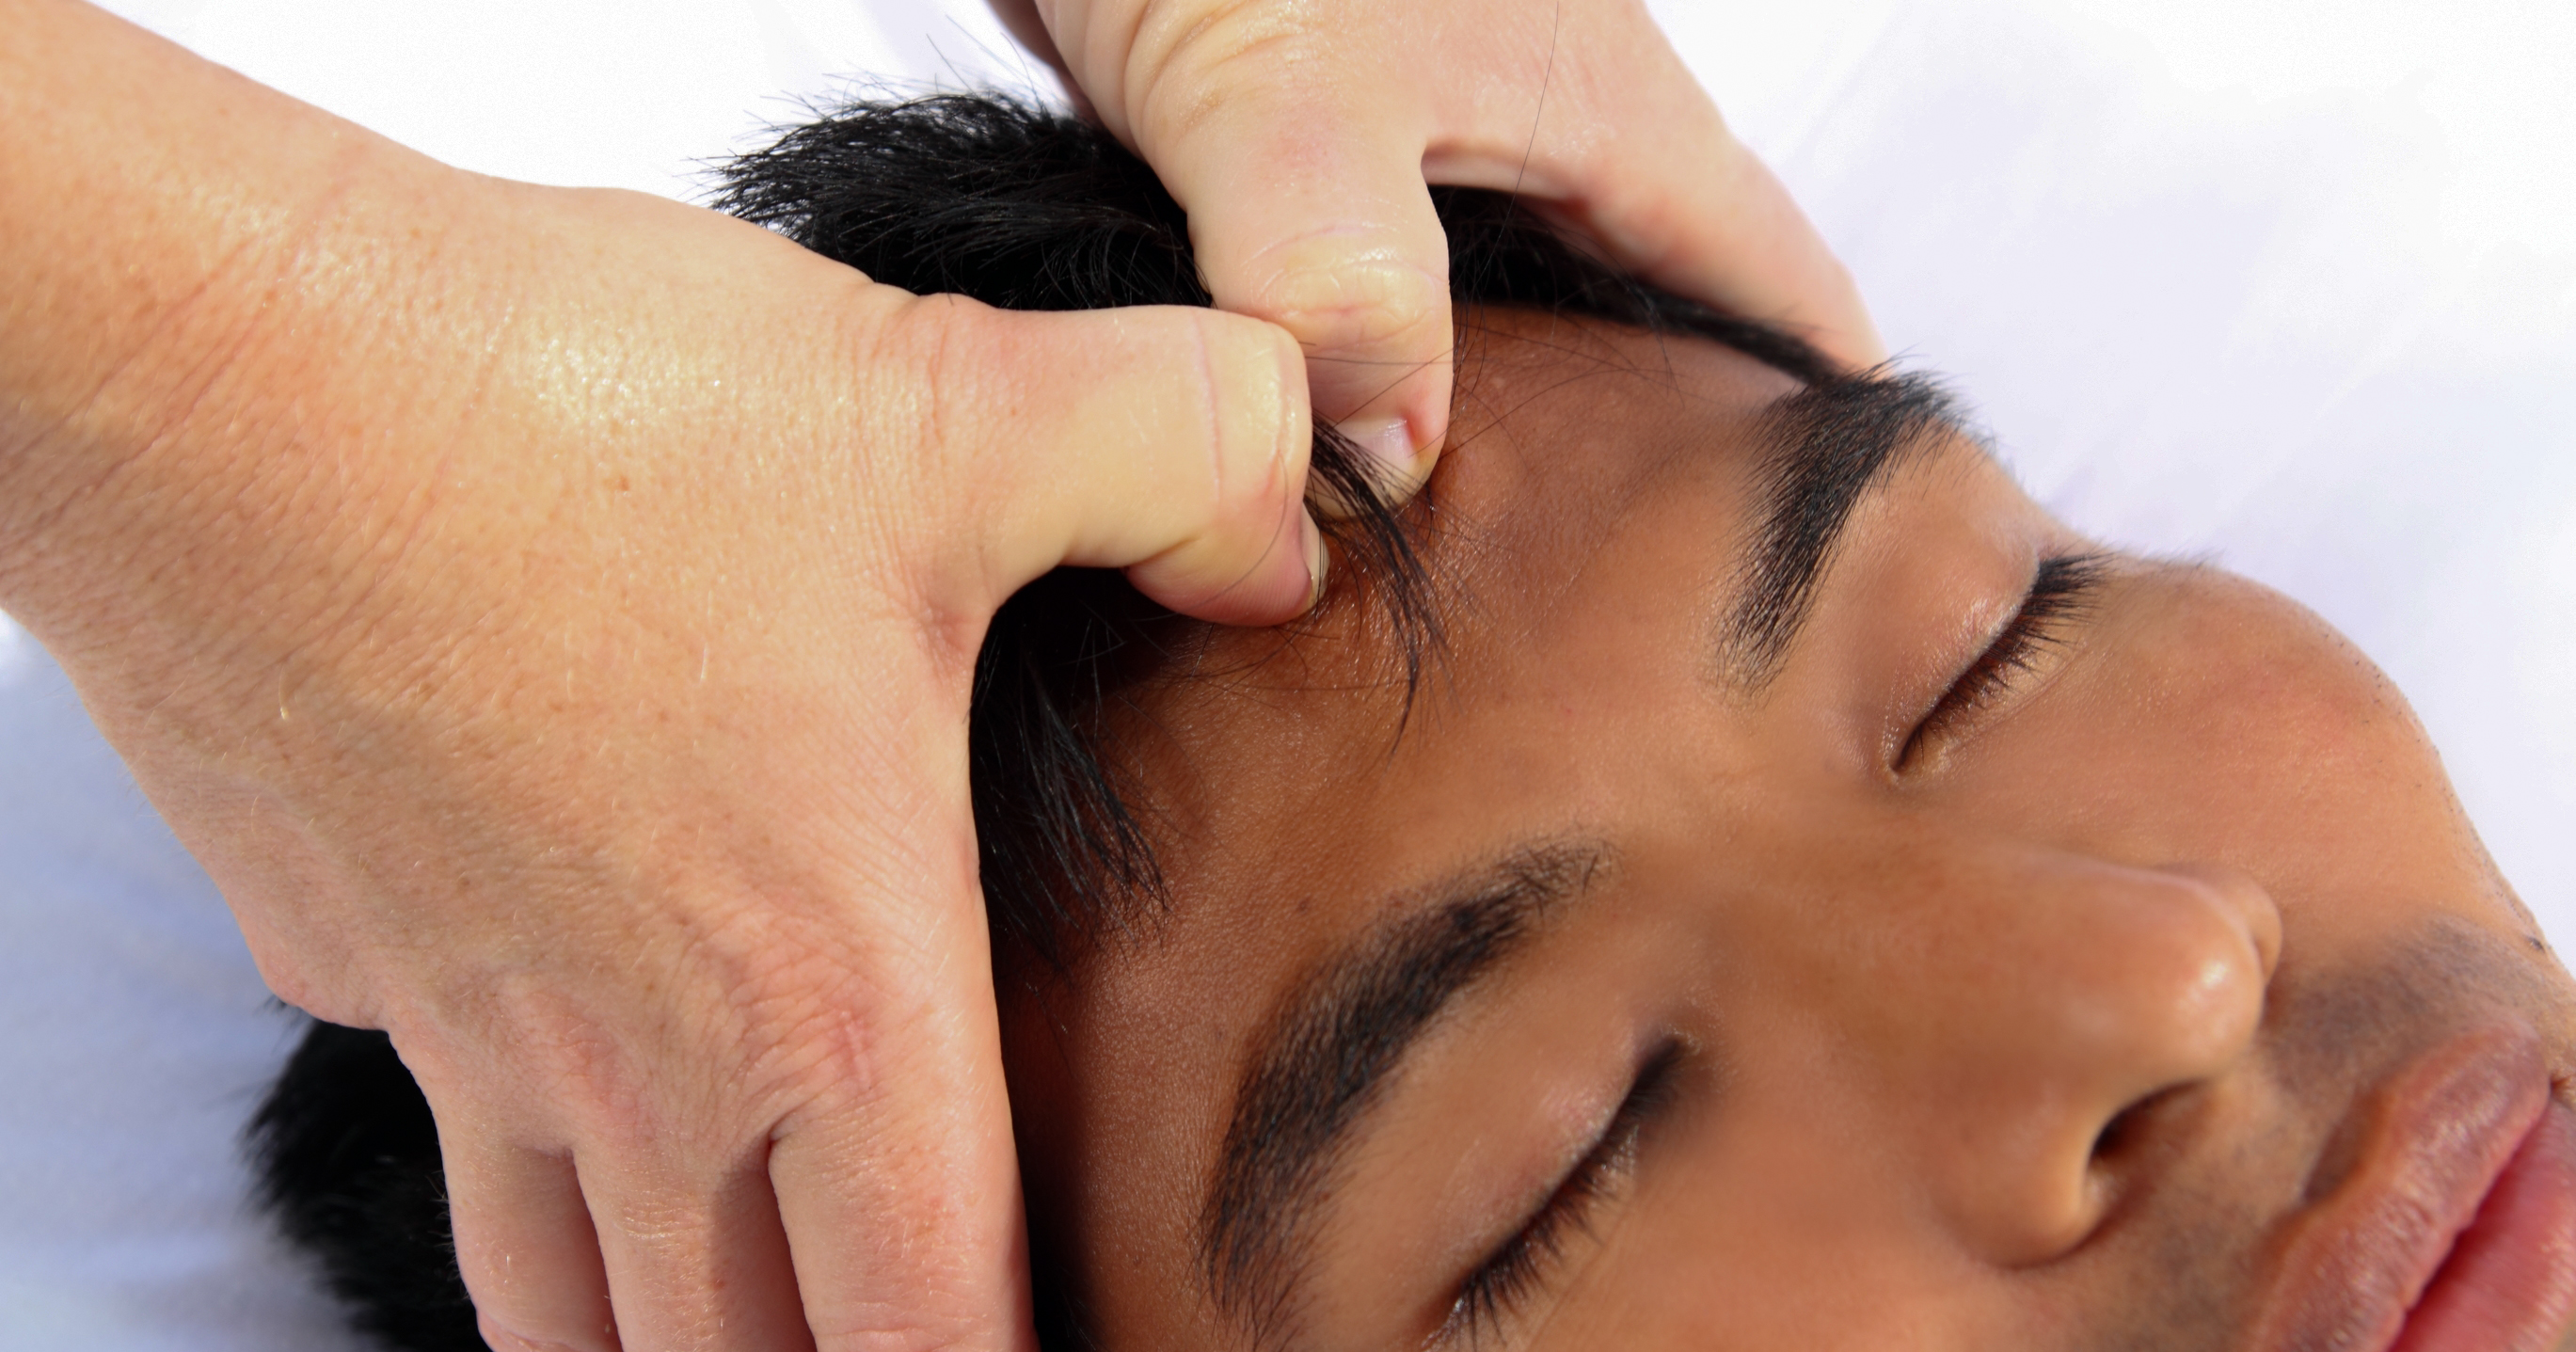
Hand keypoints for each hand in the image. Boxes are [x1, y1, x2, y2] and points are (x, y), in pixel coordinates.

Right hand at [0, 3, 1316, 1348]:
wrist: (213, 367)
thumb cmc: (577, 413)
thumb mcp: (960, 410)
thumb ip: (1187, 454)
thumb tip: (1304, 510)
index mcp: (825, 993)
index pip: (936, 1321)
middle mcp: (640, 1062)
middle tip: (888, 1340)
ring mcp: (468, 1024)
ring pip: (570, 1296)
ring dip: (656, 1342)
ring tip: (716, 1336)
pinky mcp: (342, 944)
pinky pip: (450, 1119)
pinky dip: (518, 1166)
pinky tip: (545, 1091)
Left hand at [998, 0, 1885, 485]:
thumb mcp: (1290, 99)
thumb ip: (1351, 292)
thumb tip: (1394, 458)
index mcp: (1599, 98)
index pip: (1765, 266)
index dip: (1816, 388)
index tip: (1851, 513)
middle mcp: (1532, 107)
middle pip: (1647, 292)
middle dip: (1662, 422)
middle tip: (1657, 573)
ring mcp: (1420, 117)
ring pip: (1506, 291)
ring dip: (1508, 397)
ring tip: (1504, 532)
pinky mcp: (1302, 132)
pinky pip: (1371, 277)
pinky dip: (1375, 359)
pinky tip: (1331, 431)